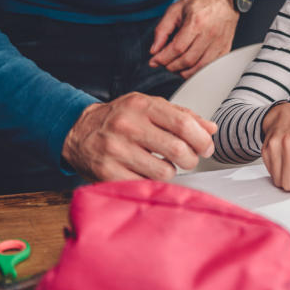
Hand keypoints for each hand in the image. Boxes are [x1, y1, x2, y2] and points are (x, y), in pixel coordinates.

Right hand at [62, 92, 216, 180]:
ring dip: (171, 172)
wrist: (78, 132)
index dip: (201, 140)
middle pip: (177, 150)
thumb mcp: (149, 107)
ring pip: (164, 172)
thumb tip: (211, 129)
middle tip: (190, 160)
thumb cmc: (120, 119)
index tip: (206, 147)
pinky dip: (151, 182)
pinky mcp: (107, 172)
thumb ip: (182, 116)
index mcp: (142, 105)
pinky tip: (146, 172)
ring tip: (163, 165)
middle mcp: (127, 126)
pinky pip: (144, 184)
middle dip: (191, 159)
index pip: (183, 124)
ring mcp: (116, 150)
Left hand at [150, 0, 238, 77]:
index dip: (163, 58)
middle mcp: (210, 34)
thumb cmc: (200, 3)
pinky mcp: (225, 48)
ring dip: (184, 71)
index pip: (177, 48)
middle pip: (187, 60)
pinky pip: (210, 67)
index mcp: (196, 22)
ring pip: (199, 67)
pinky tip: (190, 66)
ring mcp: (219, 43)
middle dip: (172, 66)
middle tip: (165, 63)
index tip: (155, 61)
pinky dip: (198, 70)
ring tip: (176, 66)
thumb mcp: (175, 10)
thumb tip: (155, 50)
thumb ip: (162, 30)